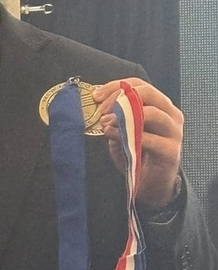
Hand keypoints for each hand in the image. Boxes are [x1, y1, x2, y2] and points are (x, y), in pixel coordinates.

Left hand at [93, 78, 182, 208]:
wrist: (150, 184)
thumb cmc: (136, 154)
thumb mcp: (121, 132)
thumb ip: (113, 117)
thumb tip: (98, 106)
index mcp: (159, 105)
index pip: (138, 85)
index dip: (115, 87)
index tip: (96, 97)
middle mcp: (170, 114)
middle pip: (147, 92)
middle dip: (119, 99)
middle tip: (102, 111)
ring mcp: (173, 132)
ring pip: (152, 113)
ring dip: (124, 116)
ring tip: (106, 124)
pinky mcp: (170, 151)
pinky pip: (149, 138)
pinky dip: (128, 135)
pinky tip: (112, 136)